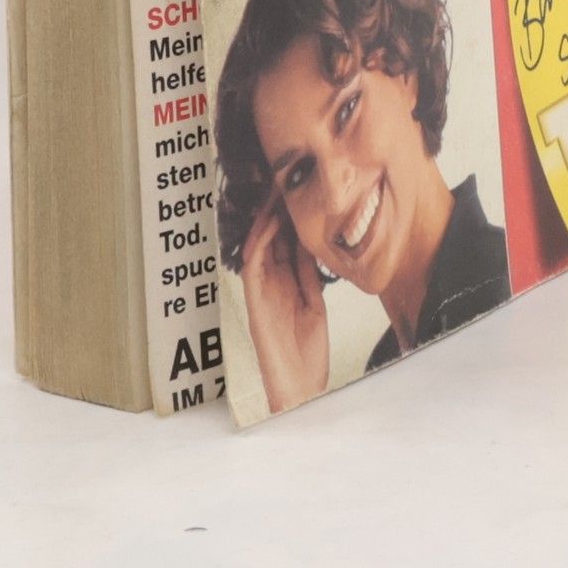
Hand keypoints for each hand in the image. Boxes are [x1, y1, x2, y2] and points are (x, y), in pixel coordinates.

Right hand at [239, 196, 329, 413]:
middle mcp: (270, 282)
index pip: (286, 241)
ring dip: (266, 217)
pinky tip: (270, 222)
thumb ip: (309, 276)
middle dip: (277, 209)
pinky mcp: (254, 299)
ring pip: (258, 243)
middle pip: (271, 237)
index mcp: (286, 284)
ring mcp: (261, 290)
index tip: (302, 191)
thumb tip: (310, 244)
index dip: (292, 216)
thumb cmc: (306, 353)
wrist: (299, 388)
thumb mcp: (315, 304)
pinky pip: (252, 263)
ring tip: (276, 192)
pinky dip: (260, 240)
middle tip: (286, 180)